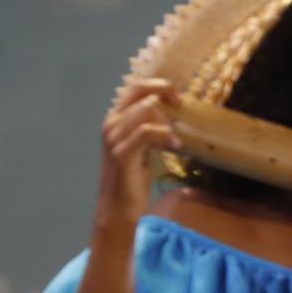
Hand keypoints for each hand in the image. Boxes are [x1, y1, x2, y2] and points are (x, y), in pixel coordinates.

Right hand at [98, 78, 181, 219]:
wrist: (119, 206)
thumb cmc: (133, 178)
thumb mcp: (144, 147)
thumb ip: (152, 129)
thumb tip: (177, 116)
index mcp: (116, 119)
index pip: (135, 88)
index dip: (159, 86)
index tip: (178, 97)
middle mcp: (111, 123)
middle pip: (138, 91)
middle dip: (163, 91)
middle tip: (180, 104)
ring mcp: (114, 138)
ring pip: (145, 110)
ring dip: (167, 121)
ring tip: (177, 139)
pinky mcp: (121, 153)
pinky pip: (145, 132)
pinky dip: (164, 135)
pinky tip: (176, 144)